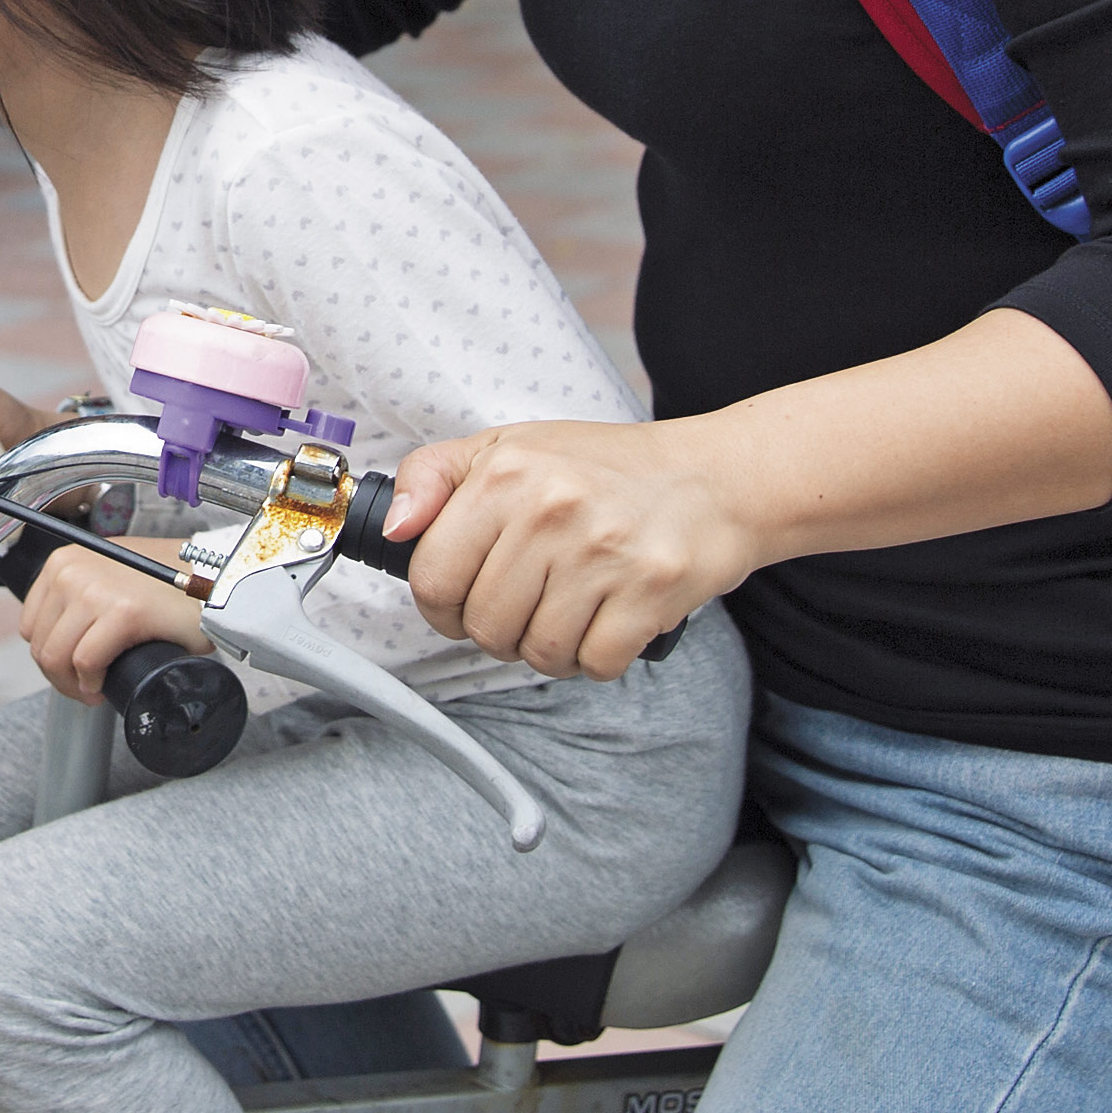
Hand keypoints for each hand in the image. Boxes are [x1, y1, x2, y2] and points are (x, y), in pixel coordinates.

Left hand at [17, 542, 211, 706]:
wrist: (217, 582)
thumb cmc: (167, 587)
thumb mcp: (110, 576)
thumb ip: (82, 593)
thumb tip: (59, 637)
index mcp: (64, 561)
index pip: (32, 626)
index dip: (50, 658)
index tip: (72, 672)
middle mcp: (73, 570)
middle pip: (42, 645)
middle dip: (61, 678)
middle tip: (86, 690)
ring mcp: (95, 589)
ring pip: (58, 657)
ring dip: (75, 686)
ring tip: (95, 690)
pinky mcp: (121, 611)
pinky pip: (87, 662)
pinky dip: (92, 683)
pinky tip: (104, 687)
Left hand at [375, 421, 756, 681]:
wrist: (717, 478)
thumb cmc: (606, 470)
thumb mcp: (509, 448)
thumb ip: (434, 477)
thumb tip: (394, 530)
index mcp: (506, 474)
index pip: (432, 577)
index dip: (439, 605)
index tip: (462, 600)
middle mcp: (551, 510)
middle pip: (483, 626)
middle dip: (498, 631)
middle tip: (527, 605)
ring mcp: (604, 553)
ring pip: (537, 652)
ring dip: (548, 649)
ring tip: (568, 613)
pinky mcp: (651, 591)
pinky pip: (593, 664)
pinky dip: (596, 660)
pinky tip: (606, 624)